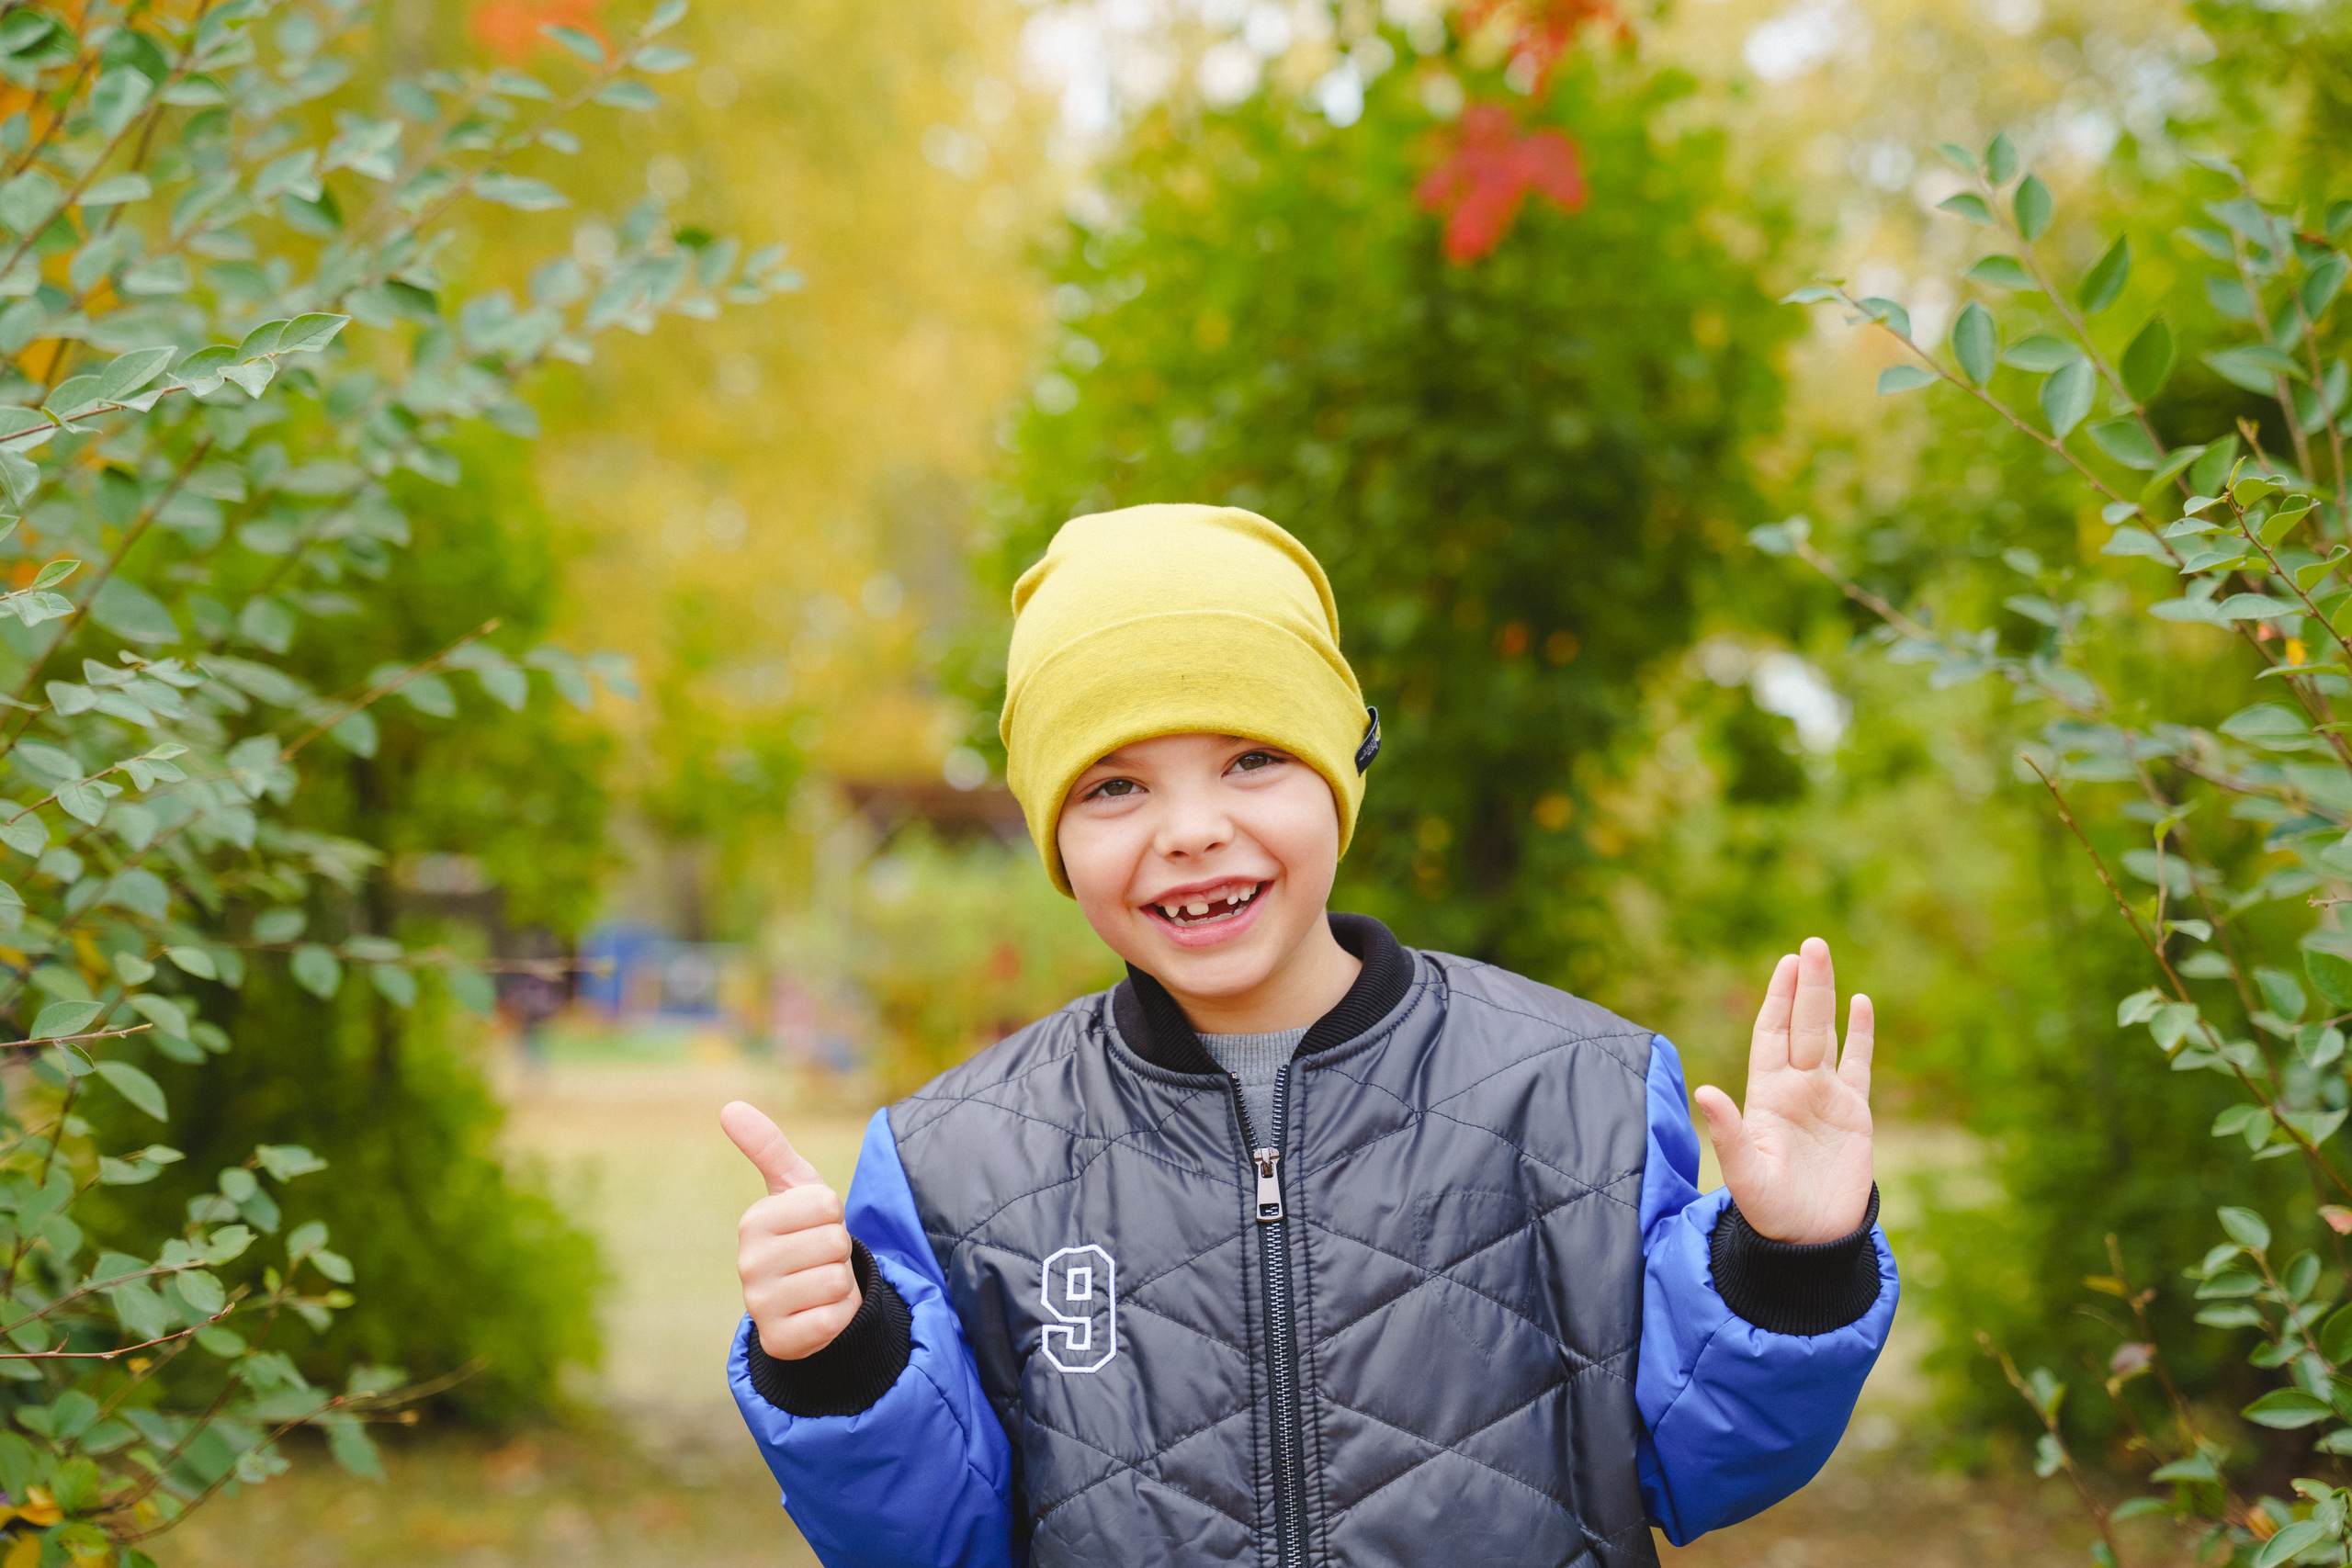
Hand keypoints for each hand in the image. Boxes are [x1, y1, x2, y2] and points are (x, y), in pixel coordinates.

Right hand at [723, 1100, 861, 1359]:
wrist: (810, 1299)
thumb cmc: (805, 1234)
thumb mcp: (794, 1188)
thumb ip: (768, 1146)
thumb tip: (729, 1106)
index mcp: (753, 1222)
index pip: (827, 1205)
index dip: (834, 1216)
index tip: (815, 1227)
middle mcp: (748, 1264)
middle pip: (834, 1242)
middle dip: (839, 1250)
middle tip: (819, 1259)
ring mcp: (759, 1305)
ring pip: (836, 1279)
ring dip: (840, 1284)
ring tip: (819, 1285)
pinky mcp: (780, 1341)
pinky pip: (832, 1318)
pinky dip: (839, 1315)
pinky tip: (819, 1314)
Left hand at [1693, 937, 1875, 1244]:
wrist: (1809, 1240)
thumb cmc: (1770, 1210)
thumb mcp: (1745, 1172)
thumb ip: (1729, 1132)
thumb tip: (1705, 1091)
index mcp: (1767, 1095)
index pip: (1771, 1034)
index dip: (1777, 999)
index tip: (1785, 964)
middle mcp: (1796, 1088)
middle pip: (1801, 1025)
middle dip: (1805, 987)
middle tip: (1811, 945)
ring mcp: (1826, 1098)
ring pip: (1827, 1037)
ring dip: (1827, 999)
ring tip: (1825, 958)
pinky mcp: (1855, 1115)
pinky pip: (1859, 1066)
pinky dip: (1860, 1036)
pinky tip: (1861, 1004)